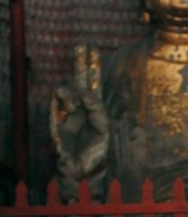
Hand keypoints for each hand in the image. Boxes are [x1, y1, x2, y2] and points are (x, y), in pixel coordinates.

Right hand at [50, 45, 108, 199]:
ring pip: (65, 92)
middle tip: (79, 46)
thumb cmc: (95, 151)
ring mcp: (68, 113)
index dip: (91, 66)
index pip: (93, 83)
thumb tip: (84, 91)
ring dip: (70, 93)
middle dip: (79, 64)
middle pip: (78, 80)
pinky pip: (55, 107)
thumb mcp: (102, 127)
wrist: (82, 169)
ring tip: (73, 101)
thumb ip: (96, 107)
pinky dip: (61, 103)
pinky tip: (65, 104)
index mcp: (94, 108)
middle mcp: (81, 108)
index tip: (92, 49)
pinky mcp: (56, 122)